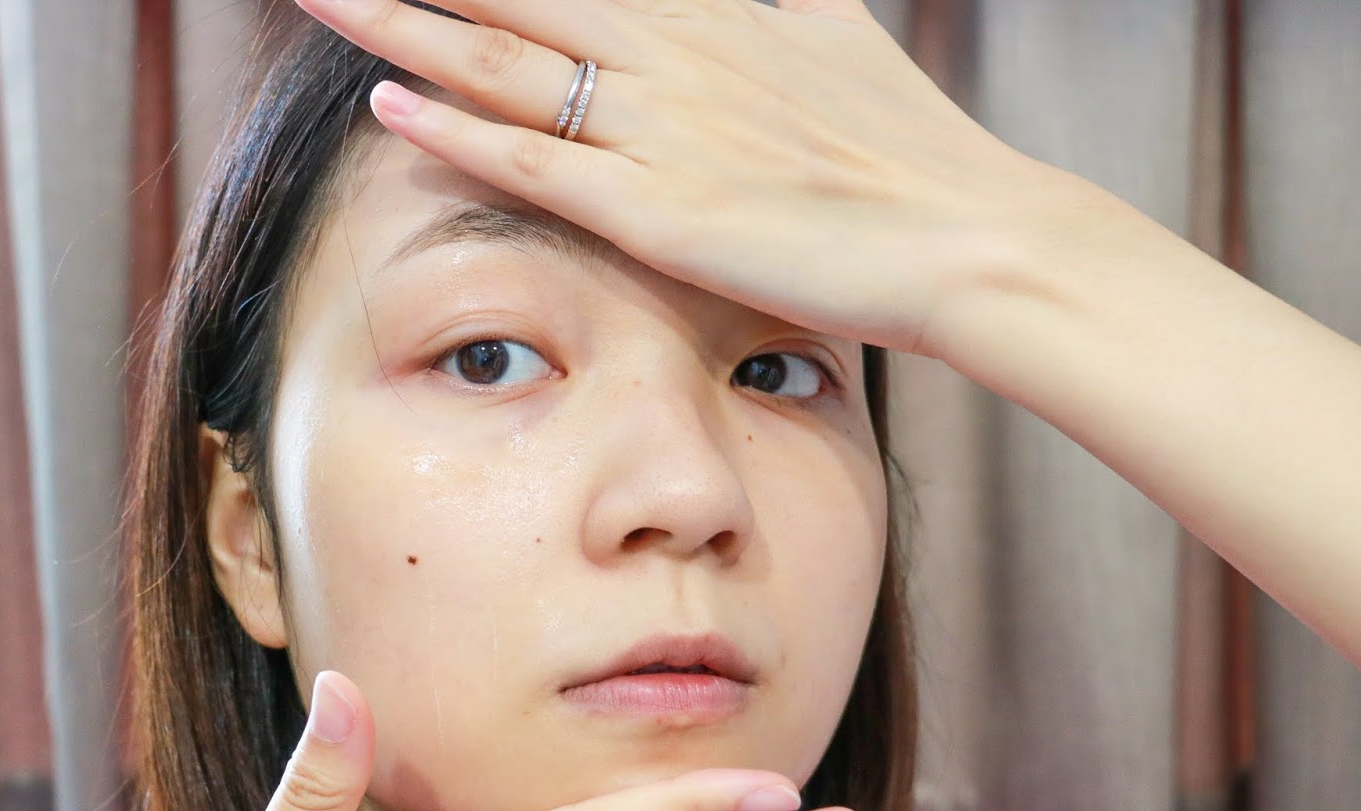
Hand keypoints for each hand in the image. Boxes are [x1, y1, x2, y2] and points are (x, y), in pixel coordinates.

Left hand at [297, 0, 1070, 358]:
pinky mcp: (661, 210)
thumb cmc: (905, 148)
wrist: (967, 238)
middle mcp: (672, 48)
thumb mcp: (834, 31)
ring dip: (403, 25)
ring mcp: (660, 126)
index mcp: (709, 7)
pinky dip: (462, 133)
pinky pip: (539, 163)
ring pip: (504, 61)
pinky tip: (393, 110)